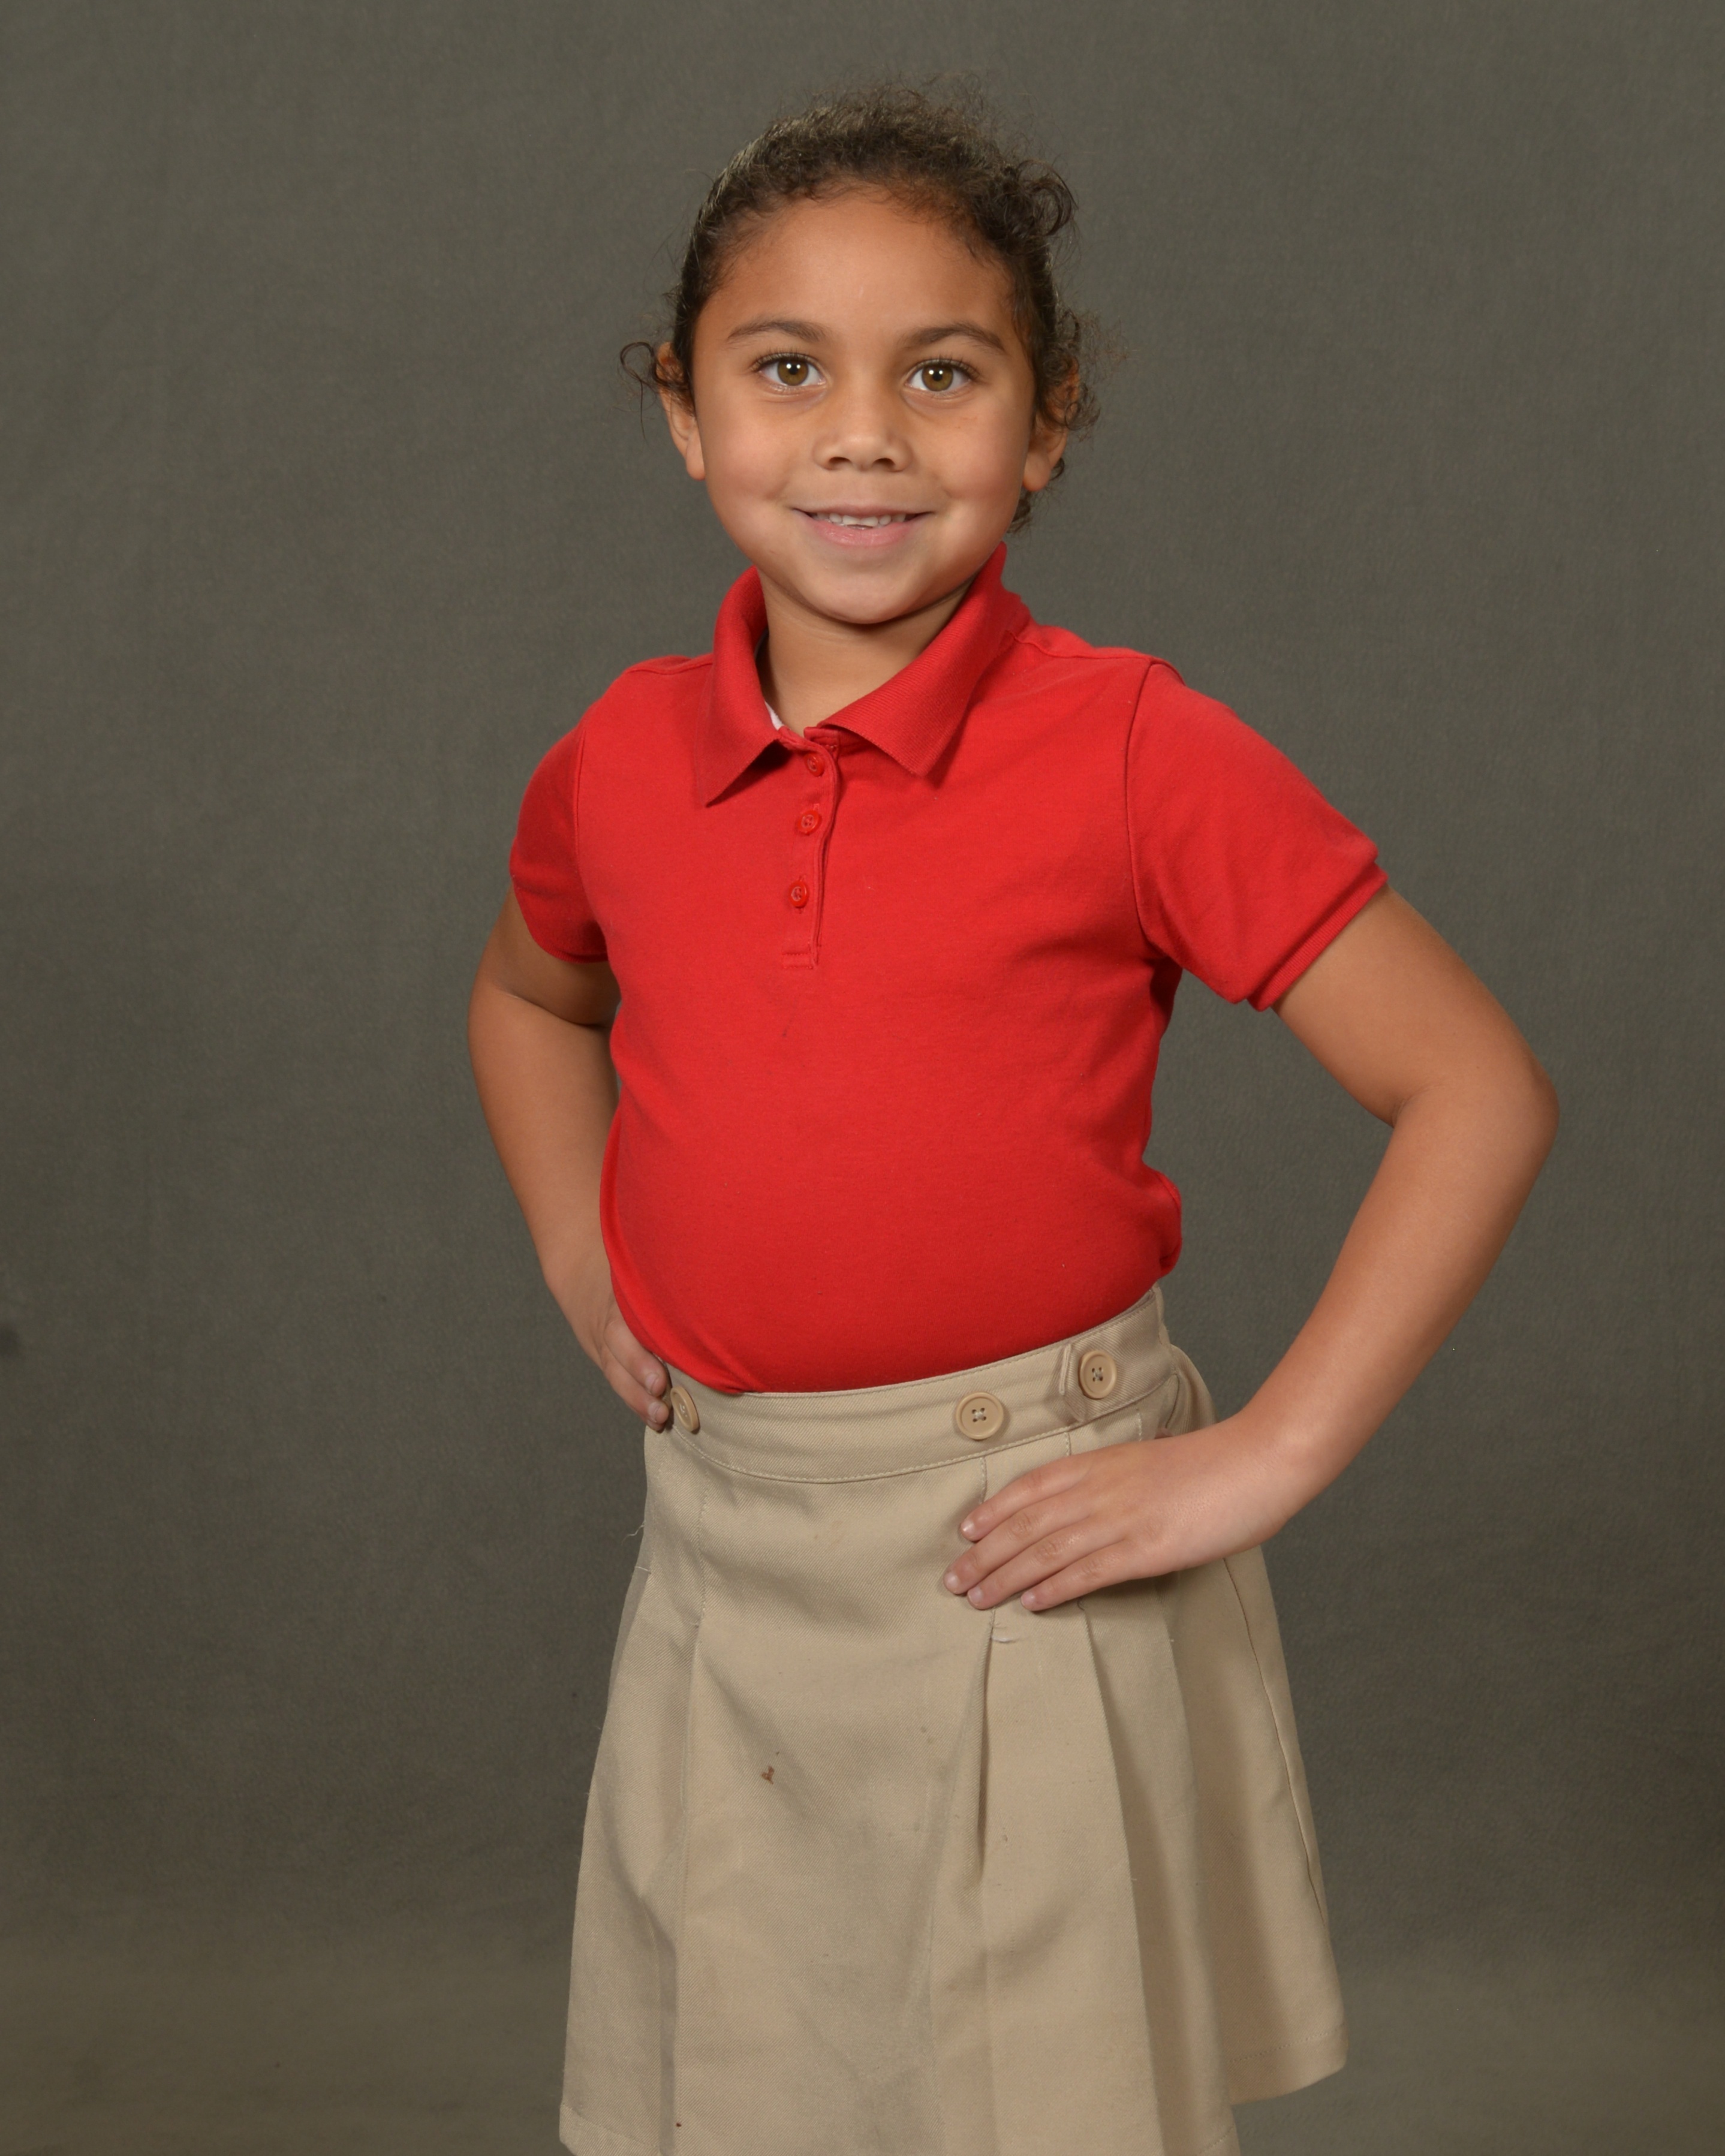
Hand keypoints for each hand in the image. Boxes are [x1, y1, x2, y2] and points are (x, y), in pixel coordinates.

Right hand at [557, 1249, 671, 1427]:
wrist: (581, 1274)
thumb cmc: (628, 1266)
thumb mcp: (639, 1261)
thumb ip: (669, 1270)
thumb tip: (719, 1264)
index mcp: (619, 1292)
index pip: (628, 1315)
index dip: (641, 1339)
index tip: (659, 1360)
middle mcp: (609, 1319)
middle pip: (619, 1345)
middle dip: (639, 1370)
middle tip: (659, 1390)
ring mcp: (603, 1343)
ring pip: (616, 1371)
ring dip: (637, 1397)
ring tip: (660, 1417)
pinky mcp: (605, 1358)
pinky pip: (618, 1380)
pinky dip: (636, 1400)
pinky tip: (657, 1420)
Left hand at [941, 1416, 1310, 1612]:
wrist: (1255, 1462)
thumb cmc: (1211, 1464)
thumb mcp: (1152, 1459)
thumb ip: (1120, 1475)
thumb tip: (1104, 1488)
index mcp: (1101, 1464)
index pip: (1031, 1486)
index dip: (994, 1510)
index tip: (966, 1532)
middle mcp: (1100, 1489)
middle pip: (1026, 1522)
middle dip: (985, 1552)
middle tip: (953, 1578)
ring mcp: (1120, 1519)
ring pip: (1046, 1550)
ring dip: (1005, 1576)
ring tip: (976, 1596)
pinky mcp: (1144, 1549)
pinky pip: (1087, 1572)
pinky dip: (1054, 1588)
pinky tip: (1030, 1602)